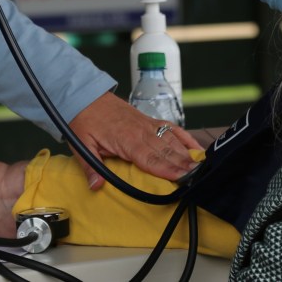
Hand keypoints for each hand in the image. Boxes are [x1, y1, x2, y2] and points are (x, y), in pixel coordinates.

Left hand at [67, 92, 200, 189]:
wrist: (85, 95)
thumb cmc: (84, 120)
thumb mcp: (81, 145)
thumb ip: (90, 167)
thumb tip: (96, 186)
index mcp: (125, 139)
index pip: (150, 158)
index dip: (167, 169)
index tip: (181, 178)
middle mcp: (140, 131)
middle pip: (165, 151)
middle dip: (182, 164)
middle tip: (198, 176)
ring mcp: (146, 125)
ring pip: (171, 140)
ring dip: (186, 154)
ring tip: (200, 166)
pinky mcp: (148, 120)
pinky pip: (170, 128)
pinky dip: (184, 137)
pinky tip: (195, 146)